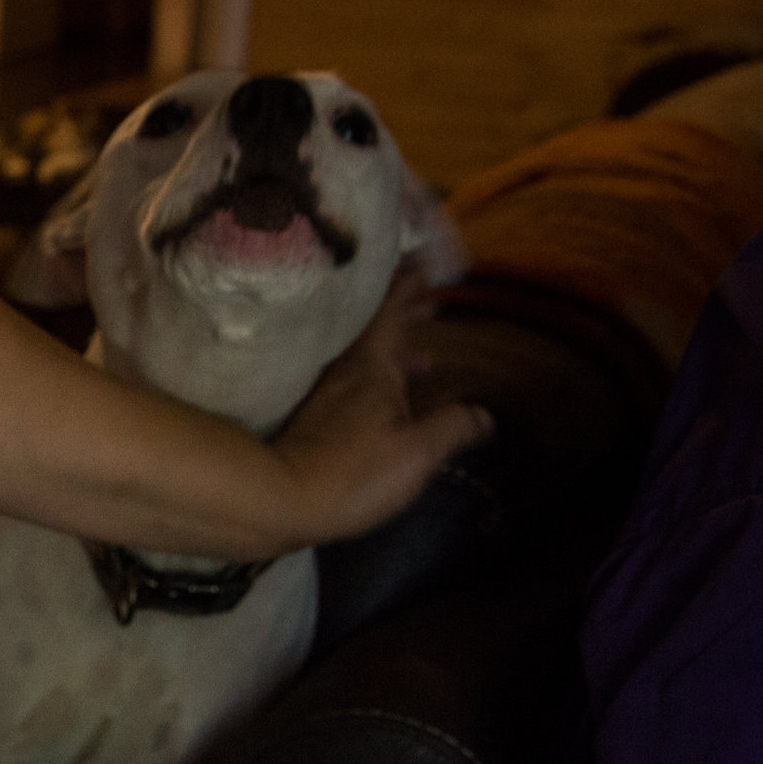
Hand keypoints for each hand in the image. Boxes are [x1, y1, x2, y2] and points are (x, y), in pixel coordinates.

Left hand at [272, 265, 492, 543]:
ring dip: (395, 353)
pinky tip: (390, 403)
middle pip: (378, 332)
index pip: (392, 311)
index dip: (408, 285)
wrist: (278, 501)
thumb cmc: (353, 472)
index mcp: (372, 366)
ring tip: (425, 358)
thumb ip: (454, 427)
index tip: (423, 262)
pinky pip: (354, 386)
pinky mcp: (314, 422)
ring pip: (366, 361)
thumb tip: (484, 414)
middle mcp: (346, 372)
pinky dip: (378, 381)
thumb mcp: (418, 452)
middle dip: (406, 315)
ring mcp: (327, 397)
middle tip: (432, 303)